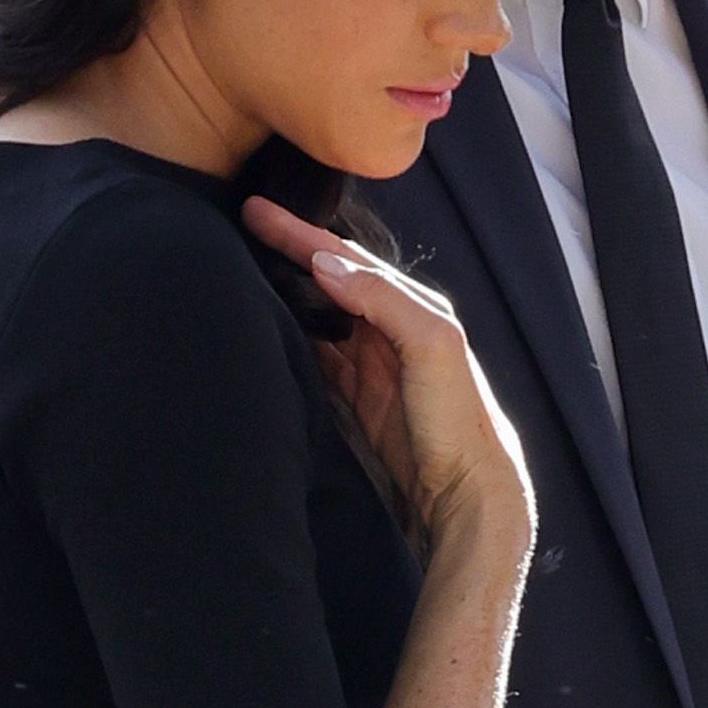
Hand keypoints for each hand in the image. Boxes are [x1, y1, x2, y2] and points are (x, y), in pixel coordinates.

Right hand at [241, 199, 532, 554]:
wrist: (467, 495)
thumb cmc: (460, 420)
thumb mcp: (432, 345)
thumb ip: (383, 299)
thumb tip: (326, 264)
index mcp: (411, 306)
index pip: (345, 259)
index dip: (300, 234)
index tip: (256, 211)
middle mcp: (390, 328)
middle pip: (328, 279)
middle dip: (287, 252)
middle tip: (241, 228)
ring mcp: (371, 364)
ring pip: (318, 314)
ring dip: (285, 291)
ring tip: (243, 268)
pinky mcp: (358, 400)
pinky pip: (316, 358)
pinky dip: (291, 337)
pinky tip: (268, 328)